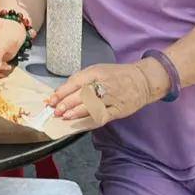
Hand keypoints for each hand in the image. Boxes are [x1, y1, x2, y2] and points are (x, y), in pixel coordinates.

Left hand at [47, 62, 161, 125]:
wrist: (143, 80)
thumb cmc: (117, 75)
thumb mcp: (98, 70)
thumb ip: (82, 80)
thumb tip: (64, 92)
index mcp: (96, 72)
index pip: (76, 82)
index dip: (62, 91)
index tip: (52, 99)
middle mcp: (103, 84)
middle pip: (82, 94)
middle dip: (66, 103)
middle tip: (55, 110)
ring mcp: (112, 98)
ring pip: (91, 106)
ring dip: (76, 112)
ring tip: (65, 116)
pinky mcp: (119, 110)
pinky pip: (103, 116)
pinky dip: (91, 121)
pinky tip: (82, 124)